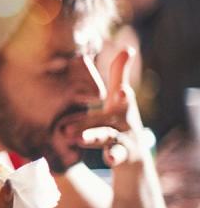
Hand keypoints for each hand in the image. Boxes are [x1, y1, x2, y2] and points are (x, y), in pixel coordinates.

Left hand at [79, 48, 147, 166]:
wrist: (133, 155)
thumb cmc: (121, 120)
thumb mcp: (119, 99)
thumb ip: (120, 75)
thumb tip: (127, 48)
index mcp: (121, 105)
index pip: (120, 92)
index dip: (120, 79)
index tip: (119, 80)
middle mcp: (125, 121)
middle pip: (108, 116)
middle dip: (93, 114)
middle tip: (73, 115)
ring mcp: (123, 139)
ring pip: (107, 137)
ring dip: (93, 136)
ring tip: (77, 139)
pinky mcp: (121, 155)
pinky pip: (116, 156)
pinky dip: (113, 157)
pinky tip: (108, 159)